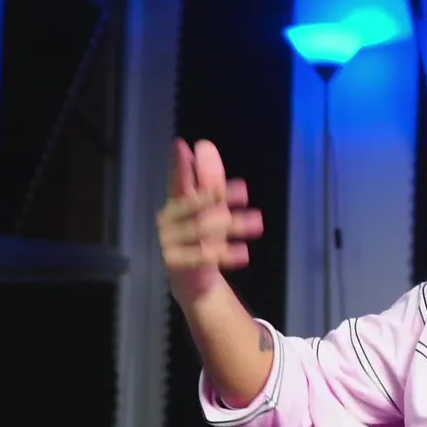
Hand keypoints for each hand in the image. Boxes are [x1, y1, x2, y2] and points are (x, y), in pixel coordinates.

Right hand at [157, 139, 263, 301]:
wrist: (193, 281)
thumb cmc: (202, 236)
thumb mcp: (210, 207)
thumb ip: (209, 178)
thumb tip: (203, 145)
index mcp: (176, 202)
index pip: (178, 180)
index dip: (181, 165)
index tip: (182, 146)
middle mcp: (168, 219)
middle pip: (194, 204)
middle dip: (218, 196)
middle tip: (244, 191)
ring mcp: (169, 240)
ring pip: (203, 229)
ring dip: (233, 225)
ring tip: (257, 222)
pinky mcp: (177, 262)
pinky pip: (203, 256)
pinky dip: (225, 254)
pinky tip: (244, 253)